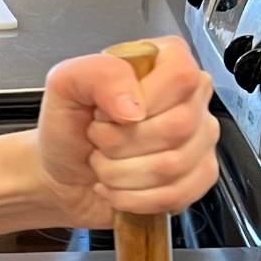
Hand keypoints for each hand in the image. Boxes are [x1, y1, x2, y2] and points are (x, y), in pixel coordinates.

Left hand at [33, 37, 219, 228]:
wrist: (60, 175)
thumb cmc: (66, 127)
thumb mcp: (65, 85)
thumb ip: (99, 75)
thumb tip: (134, 106)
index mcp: (166, 61)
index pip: (181, 76)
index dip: (143, 102)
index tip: (106, 114)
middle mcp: (191, 97)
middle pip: (179, 126)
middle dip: (121, 144)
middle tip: (98, 141)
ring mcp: (200, 138)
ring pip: (175, 165)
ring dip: (122, 173)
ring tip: (104, 164)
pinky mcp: (198, 176)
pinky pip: (179, 194)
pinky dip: (135, 198)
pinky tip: (119, 188)